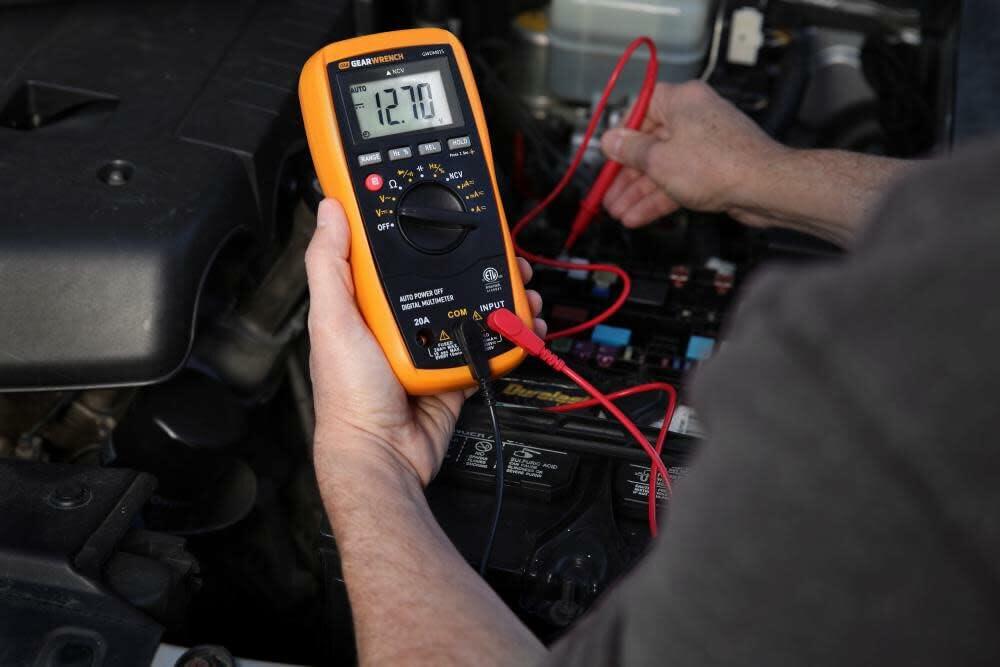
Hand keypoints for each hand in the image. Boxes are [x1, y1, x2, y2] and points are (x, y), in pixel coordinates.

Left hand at [305, 198, 544, 486]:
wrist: (384, 453)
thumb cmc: (349, 396)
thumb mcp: (332, 321)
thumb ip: (330, 265)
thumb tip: (330, 212)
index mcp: (368, 302)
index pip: (395, 252)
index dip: (418, 228)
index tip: (440, 207)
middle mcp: (400, 319)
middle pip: (444, 275)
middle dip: (476, 258)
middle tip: (500, 248)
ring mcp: (430, 343)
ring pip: (472, 307)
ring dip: (501, 294)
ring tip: (520, 285)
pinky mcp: (455, 367)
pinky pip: (487, 343)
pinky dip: (508, 333)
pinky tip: (520, 322)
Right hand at [601, 81, 786, 227]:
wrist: (764, 187)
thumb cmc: (721, 164)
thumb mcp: (659, 159)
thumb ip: (630, 151)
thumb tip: (611, 141)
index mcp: (682, 101)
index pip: (640, 109)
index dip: (621, 135)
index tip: (607, 156)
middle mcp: (694, 117)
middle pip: (649, 144)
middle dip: (626, 174)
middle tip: (608, 193)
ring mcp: (705, 144)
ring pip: (663, 167)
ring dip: (638, 192)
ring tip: (618, 211)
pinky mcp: (714, 168)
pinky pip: (678, 180)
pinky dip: (659, 198)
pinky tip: (639, 215)